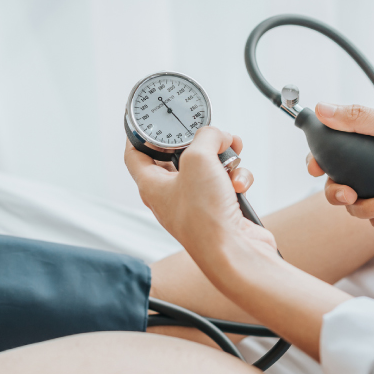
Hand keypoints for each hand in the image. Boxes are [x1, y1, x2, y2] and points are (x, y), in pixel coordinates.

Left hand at [124, 127, 276, 260]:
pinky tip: (238, 186)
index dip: (139, 135)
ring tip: (232, 160)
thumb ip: (206, 136)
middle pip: (178, 157)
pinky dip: (236, 179)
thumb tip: (218, 135)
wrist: (235, 252)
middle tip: (211, 135)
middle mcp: (170, 196)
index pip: (135, 155)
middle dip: (199, 143)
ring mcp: (195, 203)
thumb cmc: (205, 218)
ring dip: (225, 160)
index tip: (149, 121)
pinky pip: (226, 182)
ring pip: (208, 167)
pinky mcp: (218, 209)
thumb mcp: (199, 159)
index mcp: (152, 186)